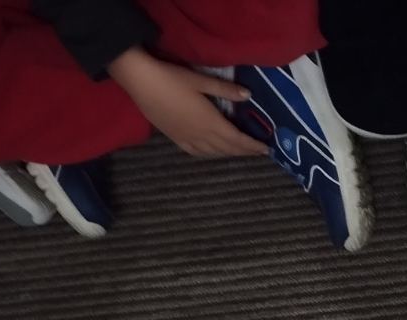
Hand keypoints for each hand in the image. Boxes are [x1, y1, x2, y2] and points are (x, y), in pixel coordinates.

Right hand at [109, 49, 264, 157]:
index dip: (252, 146)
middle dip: (244, 151)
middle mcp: (201, 136)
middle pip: (227, 149)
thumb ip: (226, 90)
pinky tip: (211, 152)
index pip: (237, 140)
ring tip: (238, 152)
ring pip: (213, 153)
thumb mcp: (201, 81)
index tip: (266, 150)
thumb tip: (248, 94)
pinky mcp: (174, 138)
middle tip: (256, 152)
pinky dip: (209, 155)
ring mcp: (187, 139)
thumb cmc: (172, 78)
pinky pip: (196, 153)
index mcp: (211, 122)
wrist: (141, 82)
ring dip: (228, 154)